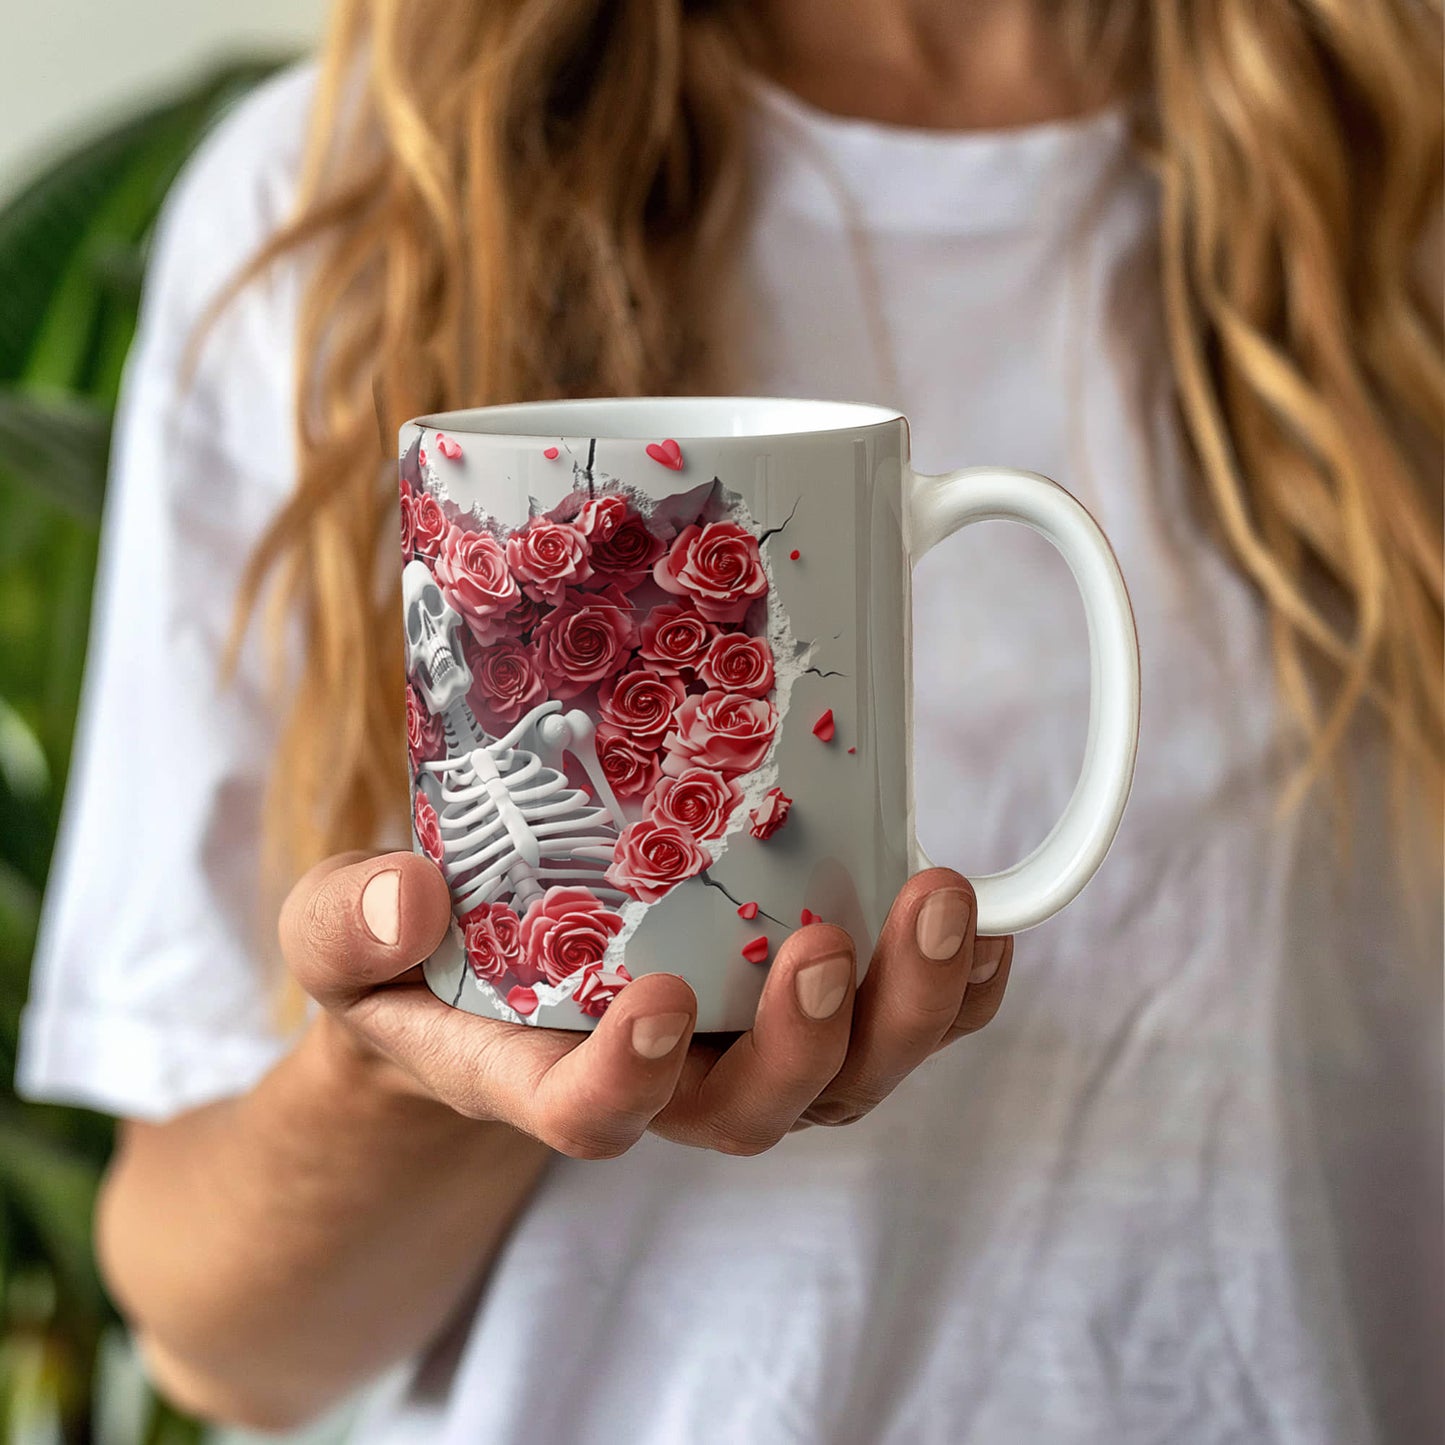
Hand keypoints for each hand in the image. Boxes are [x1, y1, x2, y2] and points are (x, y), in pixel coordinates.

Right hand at [279, 853, 1011, 1158]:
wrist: (476, 972)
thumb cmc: (410, 962)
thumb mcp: (341, 936)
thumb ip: (346, 923)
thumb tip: (409, 892)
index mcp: (536, 1074)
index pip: (588, 1119)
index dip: (627, 1084)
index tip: (655, 999)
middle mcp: (656, 1082)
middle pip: (755, 1114)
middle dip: (806, 1043)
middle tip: (827, 941)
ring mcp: (735, 1050)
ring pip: (842, 1078)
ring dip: (904, 1008)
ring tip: (943, 906)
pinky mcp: (791, 1004)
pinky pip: (891, 1029)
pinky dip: (953, 997)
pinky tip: (986, 933)